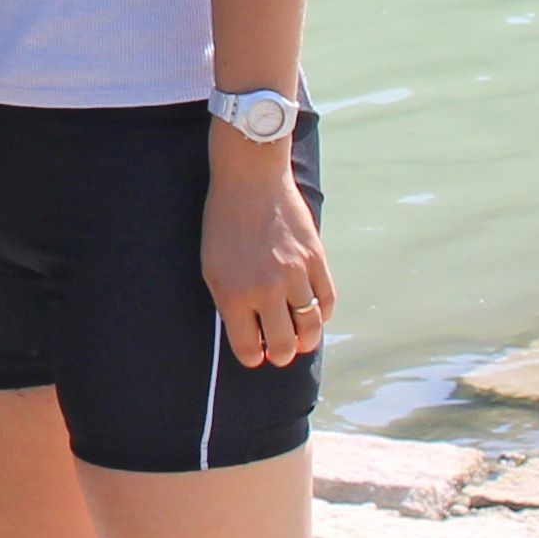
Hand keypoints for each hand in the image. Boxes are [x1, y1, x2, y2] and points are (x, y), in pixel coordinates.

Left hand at [204, 134, 333, 366]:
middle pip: (283, 346)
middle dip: (280, 355)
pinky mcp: (316, 260)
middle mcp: (265, 290)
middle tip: (278, 350)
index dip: (252, 357)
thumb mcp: (211, 266)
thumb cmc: (224, 224)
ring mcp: (294, 275)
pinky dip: (322, 314)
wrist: (249, 180)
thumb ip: (229, 304)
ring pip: (310, 329)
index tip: (255, 354)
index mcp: (232, 294)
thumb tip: (251, 337)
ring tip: (298, 339)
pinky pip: (327, 302)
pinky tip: (313, 313)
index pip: (248, 348)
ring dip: (305, 340)